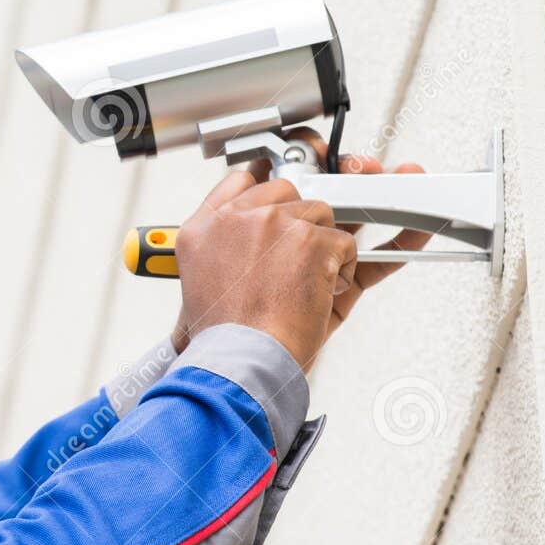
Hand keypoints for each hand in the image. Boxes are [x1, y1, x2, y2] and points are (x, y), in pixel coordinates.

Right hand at [169, 128, 428, 362]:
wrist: (241, 362)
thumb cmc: (224, 337)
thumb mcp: (197, 285)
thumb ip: (223, 246)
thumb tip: (246, 220)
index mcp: (204, 226)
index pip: (241, 182)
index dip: (267, 190)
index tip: (283, 201)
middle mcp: (238, 217)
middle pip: (288, 191)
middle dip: (302, 219)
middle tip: (303, 254)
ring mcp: (277, 223)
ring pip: (321, 213)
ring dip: (325, 248)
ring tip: (308, 286)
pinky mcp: (313, 239)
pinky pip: (345, 241)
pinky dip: (347, 269)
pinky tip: (327, 290)